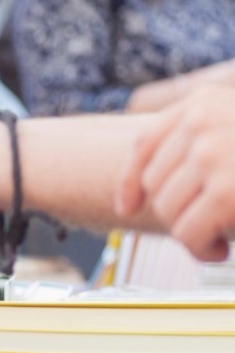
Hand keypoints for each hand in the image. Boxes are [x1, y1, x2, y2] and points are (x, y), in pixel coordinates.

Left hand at [116, 86, 234, 260]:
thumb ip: (202, 145)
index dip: (130, 181)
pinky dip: (201, 249)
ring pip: (167, 210)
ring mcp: (212, 153)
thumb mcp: (233, 133)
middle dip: (179, 213)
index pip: (144, 144)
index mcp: (204, 103)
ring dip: (192, 233)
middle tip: (212, 226)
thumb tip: (140, 191)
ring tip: (222, 235)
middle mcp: (203, 121)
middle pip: (154, 184)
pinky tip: (223, 248)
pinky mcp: (226, 190)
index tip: (127, 206)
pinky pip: (186, 232)